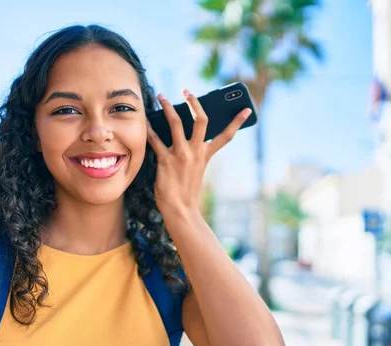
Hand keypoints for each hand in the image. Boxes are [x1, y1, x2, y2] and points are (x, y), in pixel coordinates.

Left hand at [146, 88, 251, 218]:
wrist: (180, 211)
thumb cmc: (186, 192)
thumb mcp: (196, 170)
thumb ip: (193, 154)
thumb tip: (183, 136)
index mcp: (206, 155)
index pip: (226, 136)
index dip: (237, 122)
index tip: (246, 109)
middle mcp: (196, 152)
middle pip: (201, 120)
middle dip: (194, 102)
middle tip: (186, 90)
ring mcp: (181, 155)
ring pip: (177, 123)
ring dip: (167, 107)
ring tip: (161, 96)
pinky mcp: (166, 160)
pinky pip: (156, 140)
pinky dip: (149, 129)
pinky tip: (144, 121)